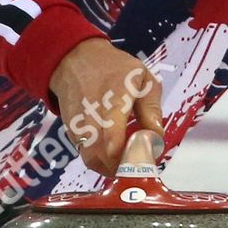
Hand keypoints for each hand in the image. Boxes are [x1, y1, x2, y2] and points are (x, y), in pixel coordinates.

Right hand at [48, 37, 164, 175]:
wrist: (76, 60)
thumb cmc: (115, 68)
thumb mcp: (143, 79)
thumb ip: (151, 108)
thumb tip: (156, 138)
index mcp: (114, 101)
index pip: (113, 141)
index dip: (129, 158)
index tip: (146, 158)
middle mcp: (91, 117)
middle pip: (102, 158)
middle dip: (123, 167)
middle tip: (139, 161)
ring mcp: (78, 126)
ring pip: (92, 160)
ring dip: (111, 166)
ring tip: (128, 157)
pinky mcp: (71, 132)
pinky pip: (85, 154)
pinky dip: (101, 159)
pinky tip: (114, 150)